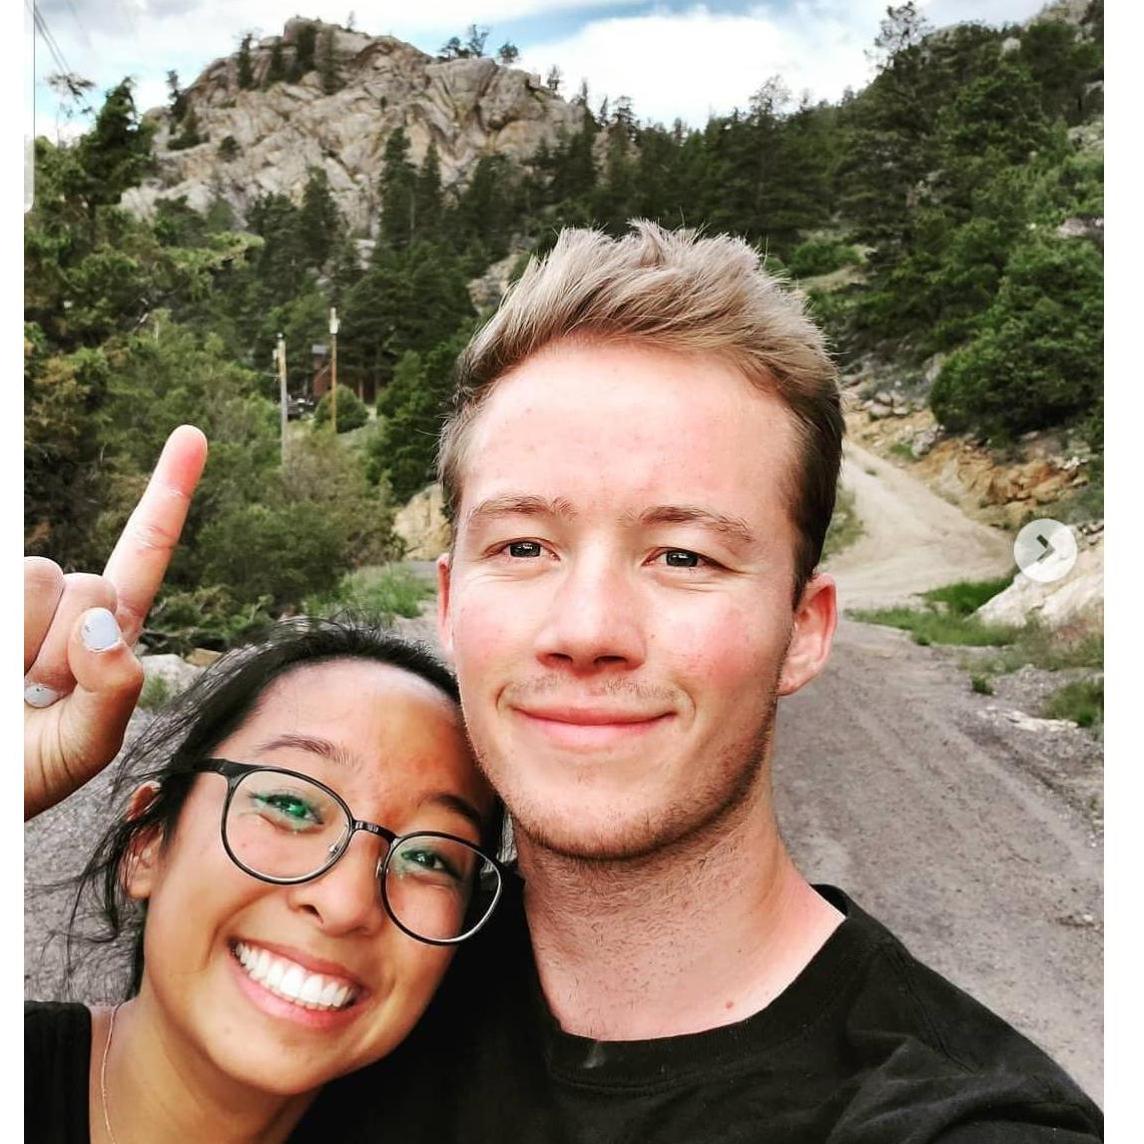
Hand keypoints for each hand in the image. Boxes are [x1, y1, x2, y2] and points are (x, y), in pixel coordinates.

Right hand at [24, 426, 207, 819]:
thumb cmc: (23, 771)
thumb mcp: (84, 747)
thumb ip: (112, 692)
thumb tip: (103, 628)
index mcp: (105, 630)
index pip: (142, 553)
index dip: (168, 494)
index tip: (192, 436)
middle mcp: (61, 602)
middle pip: (85, 582)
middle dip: (60, 648)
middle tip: (34, 698)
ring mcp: (17, 598)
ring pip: (36, 578)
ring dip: (21, 645)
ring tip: (9, 690)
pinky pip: (11, 588)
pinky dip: (11, 638)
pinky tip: (3, 678)